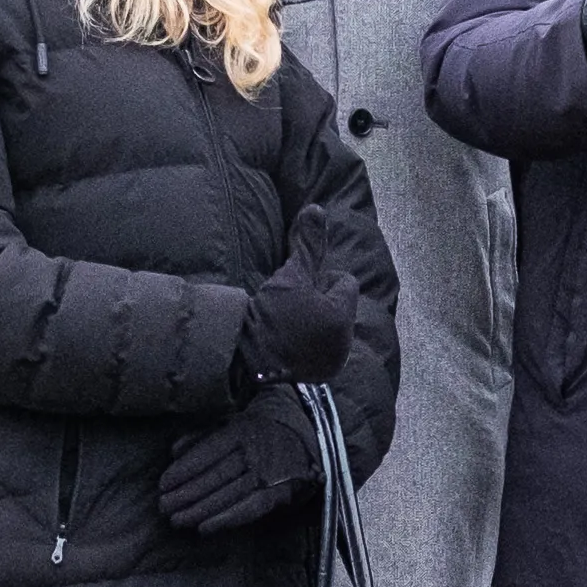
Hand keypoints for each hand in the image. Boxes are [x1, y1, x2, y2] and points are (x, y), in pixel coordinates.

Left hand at [162, 389, 323, 536]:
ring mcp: (269, 474)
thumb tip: (174, 451)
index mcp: (241, 431)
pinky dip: (227, 520)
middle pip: (215, 476)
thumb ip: (202, 437)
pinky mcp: (280, 493)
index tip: (163, 484)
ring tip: (177, 521)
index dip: (184, 470)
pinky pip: (250, 509)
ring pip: (229, 495)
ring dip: (200, 511)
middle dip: (186, 494)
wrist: (307, 440)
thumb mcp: (233, 425)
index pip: (207, 452)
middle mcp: (255, 452)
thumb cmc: (260, 433)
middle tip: (163, 507)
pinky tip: (205, 529)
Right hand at [234, 251, 358, 387]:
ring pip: (329, 326)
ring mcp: (330, 363)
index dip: (320, 277)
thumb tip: (317, 209)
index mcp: (342, 318)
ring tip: (286, 322)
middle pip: (339, 305)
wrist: (241, 359)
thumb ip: (307, 244)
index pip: (345, 282)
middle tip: (290, 305)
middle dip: (319, 300)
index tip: (297, 286)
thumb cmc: (269, 314)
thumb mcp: (289, 275)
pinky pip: (319, 347)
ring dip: (313, 320)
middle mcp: (344, 344)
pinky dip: (307, 341)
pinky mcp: (315, 376)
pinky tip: (286, 340)